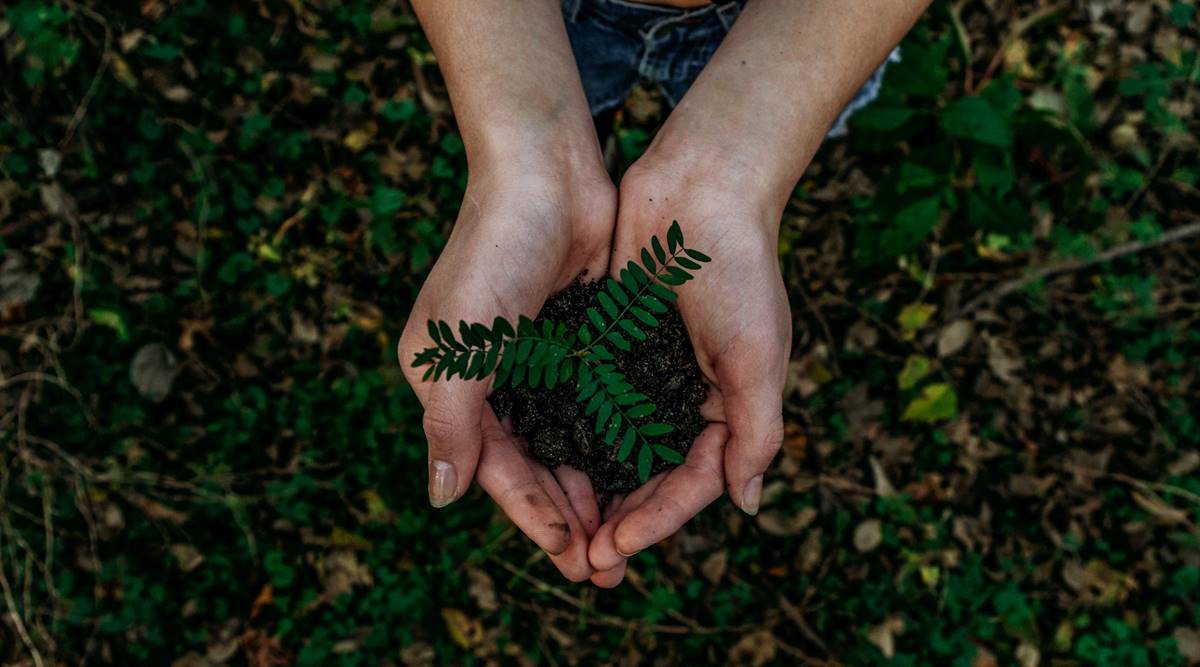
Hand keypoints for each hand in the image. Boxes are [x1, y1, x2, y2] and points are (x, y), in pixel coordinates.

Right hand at [399, 158, 614, 581]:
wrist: (546, 171)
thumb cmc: (493, 250)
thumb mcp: (460, 343)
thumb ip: (450, 422)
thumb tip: (442, 498)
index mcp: (450, 383)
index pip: (493, 466)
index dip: (530, 513)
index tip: (569, 553)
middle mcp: (491, 378)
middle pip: (532, 464)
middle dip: (566, 514)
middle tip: (604, 565)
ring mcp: (537, 360)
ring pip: (567, 442)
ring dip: (593, 487)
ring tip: (625, 533)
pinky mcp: (577, 340)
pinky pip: (595, 405)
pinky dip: (613, 441)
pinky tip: (640, 472)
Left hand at [586, 153, 790, 586]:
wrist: (701, 187)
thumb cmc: (739, 269)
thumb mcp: (758, 355)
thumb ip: (755, 431)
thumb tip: (747, 505)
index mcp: (726, 407)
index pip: (691, 483)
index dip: (655, 521)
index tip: (615, 548)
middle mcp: (683, 397)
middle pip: (648, 477)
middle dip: (619, 521)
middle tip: (583, 562)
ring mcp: (644, 372)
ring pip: (612, 448)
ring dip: (589, 490)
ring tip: (559, 530)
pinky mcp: (609, 344)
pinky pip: (586, 401)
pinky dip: (569, 434)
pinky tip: (541, 462)